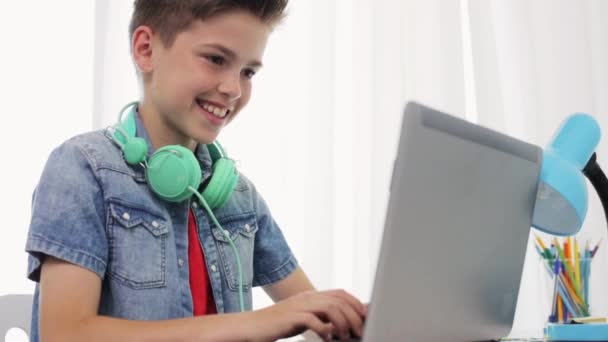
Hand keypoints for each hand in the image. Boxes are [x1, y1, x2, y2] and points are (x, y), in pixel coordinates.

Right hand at [246, 289, 366, 340]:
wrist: (253, 326)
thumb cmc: (278, 324)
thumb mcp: (302, 317)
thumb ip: (319, 316)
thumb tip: (338, 323)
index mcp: (311, 295)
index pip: (339, 293)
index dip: (355, 303)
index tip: (364, 316)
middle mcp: (307, 297)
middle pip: (339, 300)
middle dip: (354, 315)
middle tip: (359, 330)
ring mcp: (300, 305)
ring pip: (331, 308)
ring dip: (342, 323)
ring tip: (344, 336)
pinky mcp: (293, 317)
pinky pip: (315, 320)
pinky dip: (325, 330)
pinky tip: (326, 338)